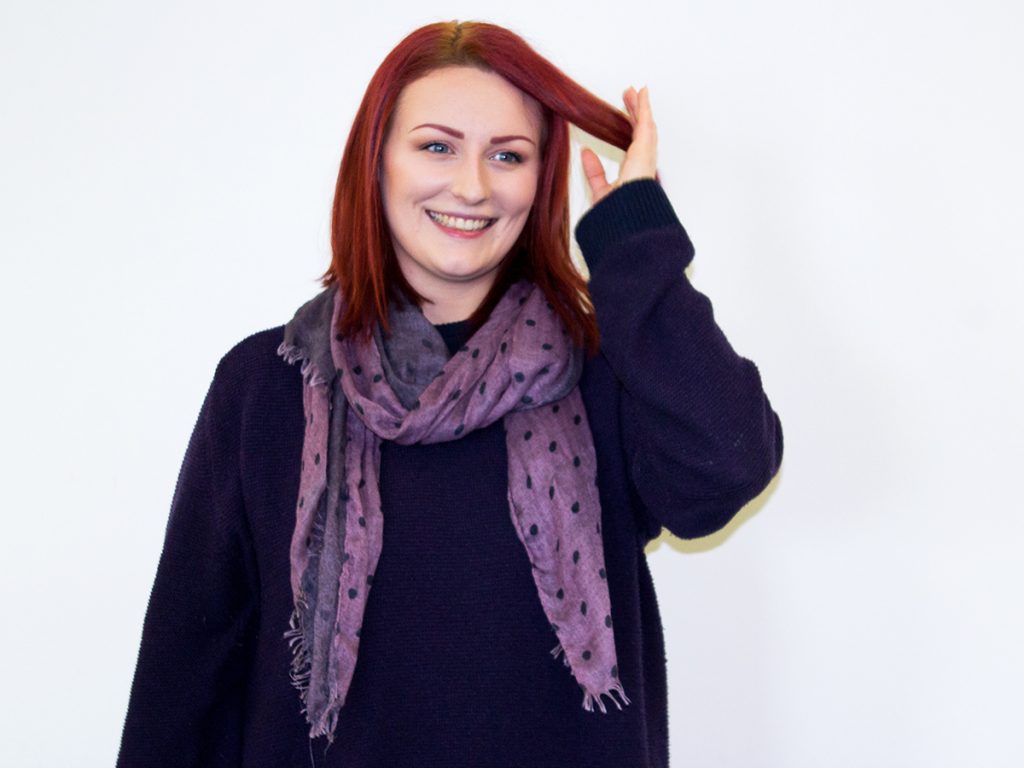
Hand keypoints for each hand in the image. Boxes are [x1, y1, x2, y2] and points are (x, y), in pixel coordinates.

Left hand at [581, 85, 657, 205]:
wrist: (625, 220)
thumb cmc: (617, 214)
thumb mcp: (601, 190)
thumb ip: (595, 172)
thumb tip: (586, 153)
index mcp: (635, 171)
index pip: (633, 144)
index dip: (630, 129)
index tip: (623, 117)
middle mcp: (644, 162)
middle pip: (641, 131)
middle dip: (635, 113)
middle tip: (629, 97)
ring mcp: (647, 155)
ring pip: (646, 124)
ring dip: (640, 107)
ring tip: (635, 91)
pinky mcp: (646, 149)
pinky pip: (646, 122)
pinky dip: (644, 106)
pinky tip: (642, 92)